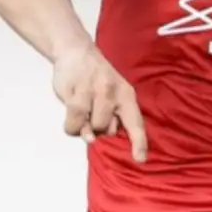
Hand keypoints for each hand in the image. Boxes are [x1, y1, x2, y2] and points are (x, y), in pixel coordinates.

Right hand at [52, 44, 147, 161]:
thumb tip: (94, 139)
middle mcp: (113, 92)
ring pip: (90, 127)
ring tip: (82, 108)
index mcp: (127, 95)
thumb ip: (110, 117)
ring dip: (83, 125)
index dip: (139, 142)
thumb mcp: (112, 96)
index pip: (136, 122)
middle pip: (107, 129)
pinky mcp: (75, 92)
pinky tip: (71, 113)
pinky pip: (73, 123)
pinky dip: (71, 126)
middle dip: (98, 127)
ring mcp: (94, 91)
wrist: (77, 51)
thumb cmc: (96, 79)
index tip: (141, 159)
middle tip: (93, 110)